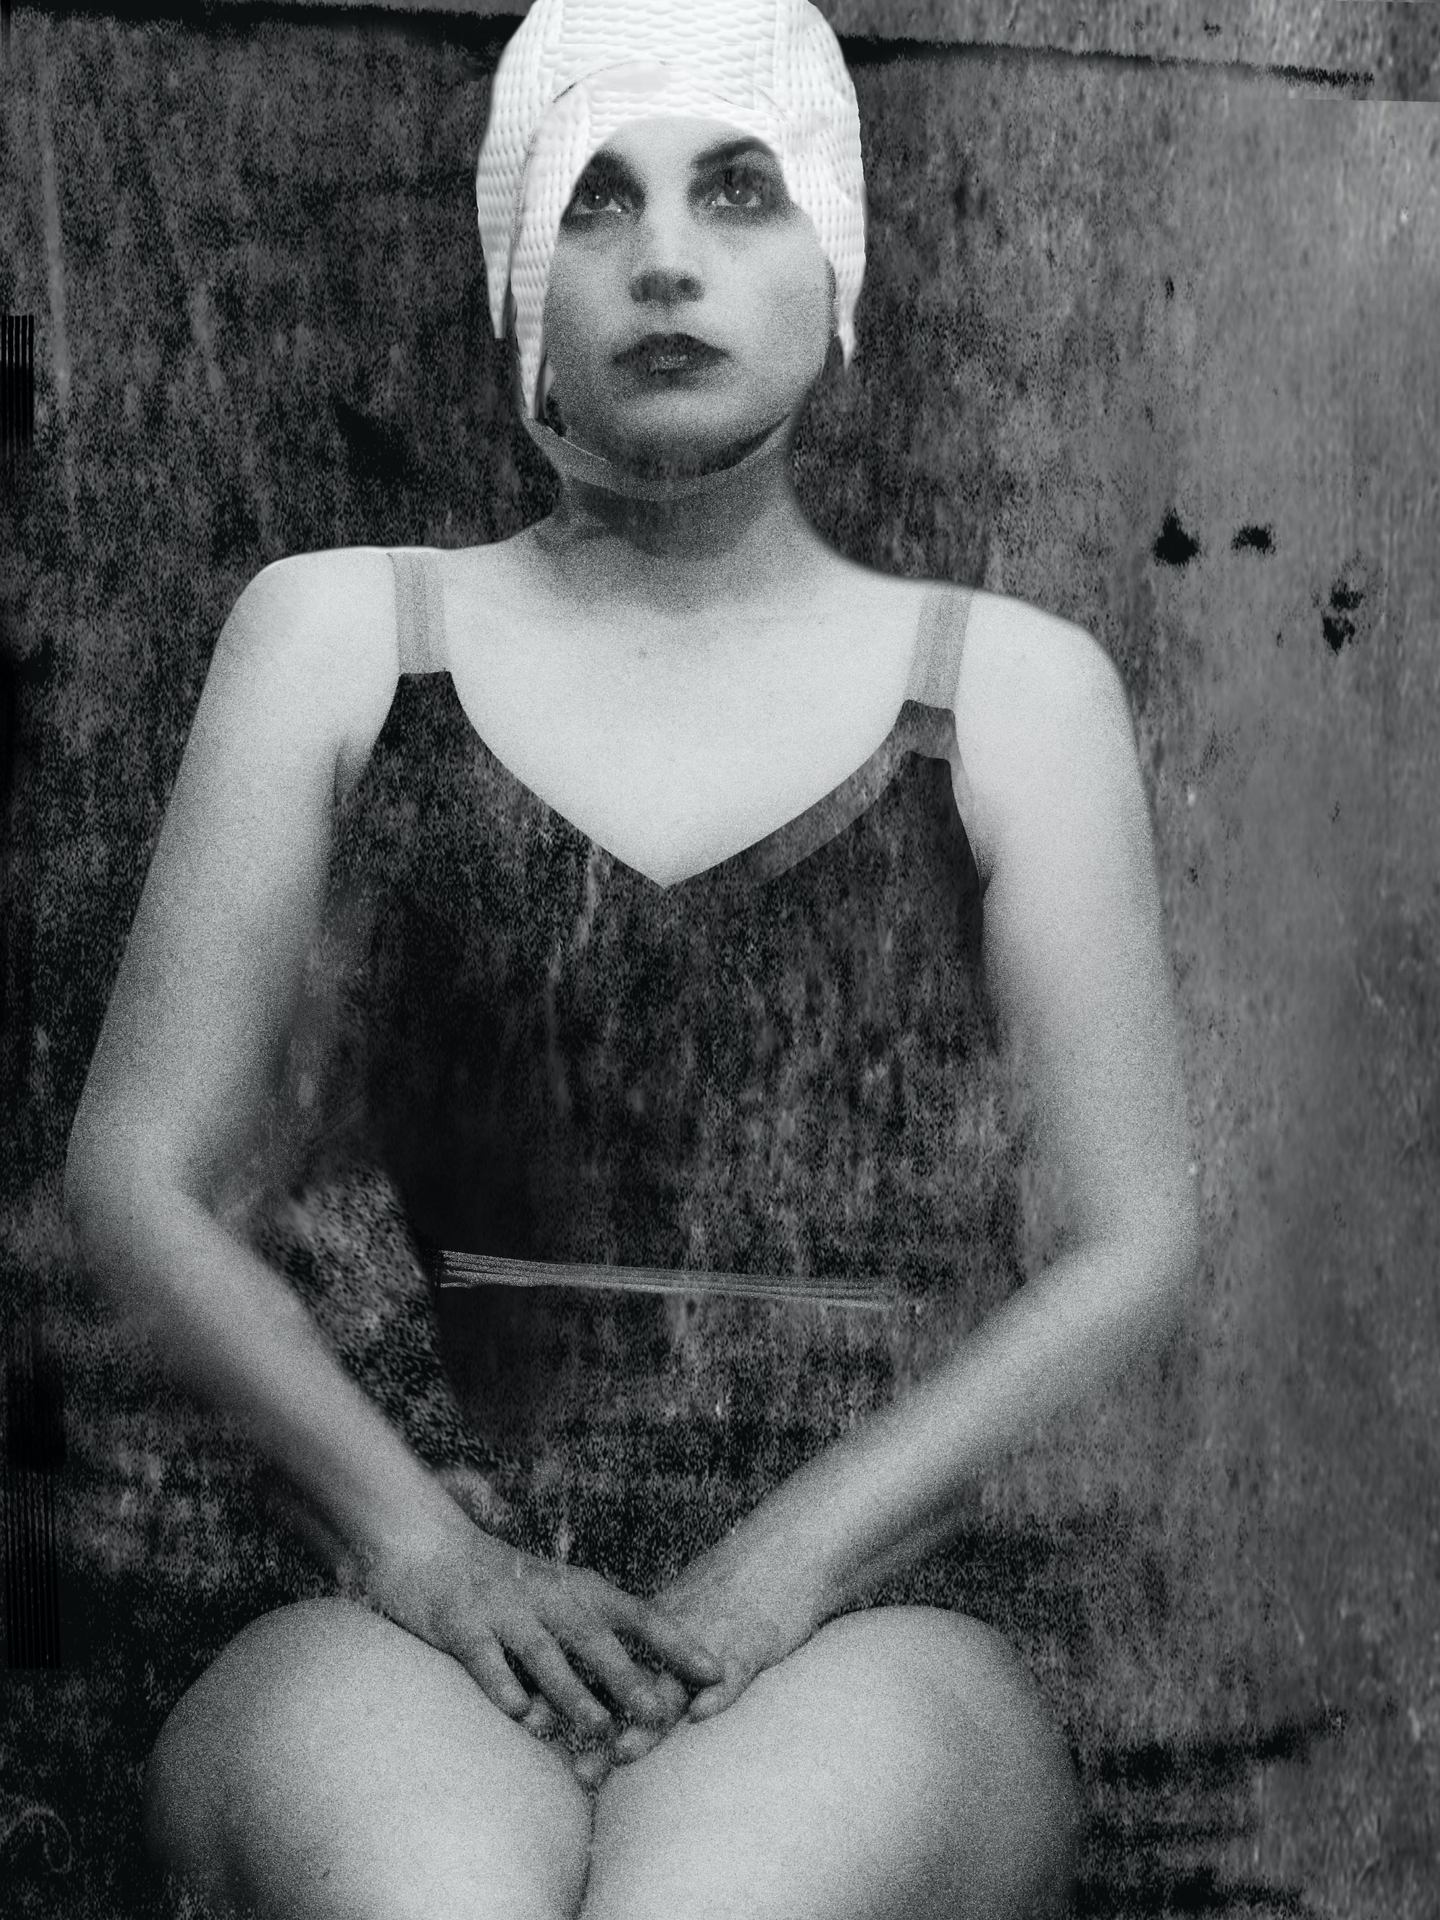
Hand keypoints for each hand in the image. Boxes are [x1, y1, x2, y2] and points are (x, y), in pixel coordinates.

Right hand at [357, 1496, 722, 1756]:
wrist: (429, 1547)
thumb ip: (593, 1639)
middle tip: (660, 1713)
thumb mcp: (556, 1600)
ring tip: (596, 1726)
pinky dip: (501, 1682)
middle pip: (594, 1637)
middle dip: (629, 1675)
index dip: (677, 1643)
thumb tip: (648, 1691)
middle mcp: (547, 1596)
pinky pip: (483, 1657)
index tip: (717, 1671)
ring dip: (570, 1690)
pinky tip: (517, 1711)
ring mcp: (504, 1610)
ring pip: (542, 1652)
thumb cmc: (505, 1584)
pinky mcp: (461, 1625)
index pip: (638, 1614)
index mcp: (578, 1589)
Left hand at [603, 1522, 827, 1767]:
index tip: (553, 1744)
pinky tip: (701, 1713)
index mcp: (656, 1629)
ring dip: (648, 1720)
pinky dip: (718, 1691)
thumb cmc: (737, 1589)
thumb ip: (661, 1650)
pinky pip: (734, 1670)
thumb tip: (628, 1694)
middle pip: (632, 1685)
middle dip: (604, 1726)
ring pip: (675, 1683)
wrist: (784, 1548)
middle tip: (579, 1772)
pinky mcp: (753, 1642)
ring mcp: (712, 1640)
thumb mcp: (691, 1612)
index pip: (610, 1672)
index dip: (580, 1705)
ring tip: (622, 1752)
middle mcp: (675, 1636)